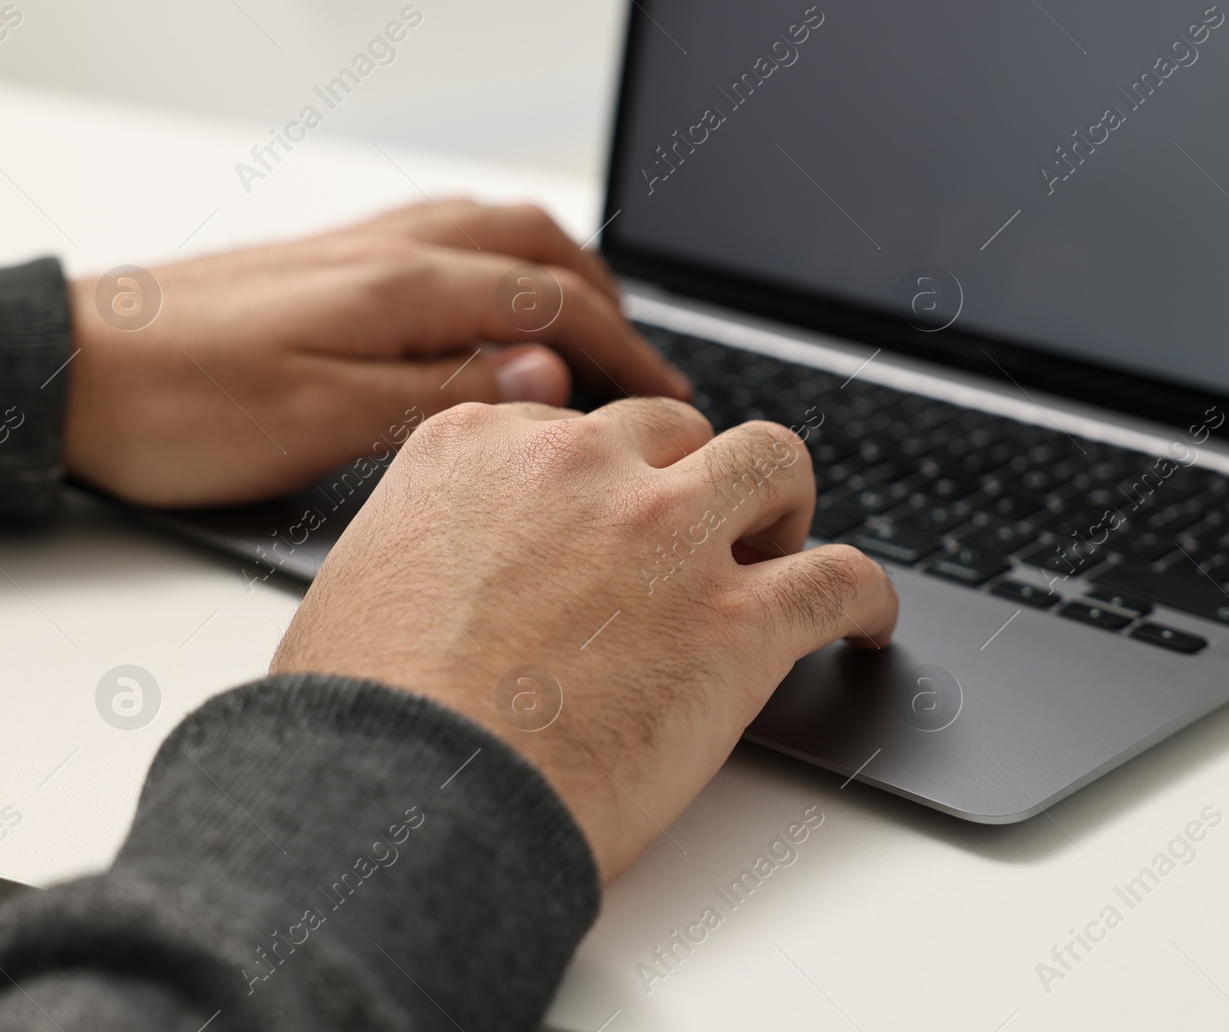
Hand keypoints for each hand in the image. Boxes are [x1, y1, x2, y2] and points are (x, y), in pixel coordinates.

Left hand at [64, 199, 689, 505]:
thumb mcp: (322, 422)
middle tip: (643, 361)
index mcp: (400, 288)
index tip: (664, 397)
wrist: (69, 369)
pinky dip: (499, 258)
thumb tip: (550, 371)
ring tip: (591, 323)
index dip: (622, 351)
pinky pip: (443, 234)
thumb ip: (443, 391)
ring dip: (558, 267)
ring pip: (491, 229)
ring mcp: (356, 249)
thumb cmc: (181, 408)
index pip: (550, 305)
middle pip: (534, 247)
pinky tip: (490, 297)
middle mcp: (386, 251)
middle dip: (606, 298)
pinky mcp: (327, 262)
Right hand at [270, 398, 898, 881]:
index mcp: (480, 450)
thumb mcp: (361, 581)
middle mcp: (581, 469)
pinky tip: (865, 623)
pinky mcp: (737, 620)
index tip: (618, 509)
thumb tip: (456, 560)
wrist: (401, 802)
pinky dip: (866, 596)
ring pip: (774, 462)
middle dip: (694, 477)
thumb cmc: (365, 720)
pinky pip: (841, 577)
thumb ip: (428, 535)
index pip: (577, 427)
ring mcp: (666, 536)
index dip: (608, 474)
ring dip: (784, 504)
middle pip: (678, 431)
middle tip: (699, 537)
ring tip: (785, 550)